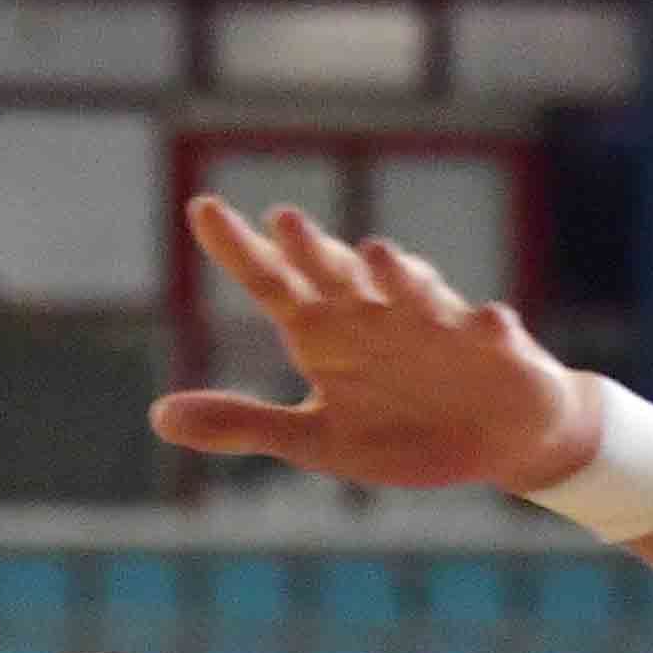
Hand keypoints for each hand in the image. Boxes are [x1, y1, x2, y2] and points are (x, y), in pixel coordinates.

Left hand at [149, 196, 603, 495]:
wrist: (494, 443)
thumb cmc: (400, 431)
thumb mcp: (316, 440)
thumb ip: (243, 423)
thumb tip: (158, 417)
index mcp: (327, 331)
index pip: (273, 282)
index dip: (238, 248)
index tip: (202, 208)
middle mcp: (376, 313)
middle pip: (339, 275)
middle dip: (316, 251)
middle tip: (283, 224)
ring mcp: (436, 326)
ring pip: (414, 291)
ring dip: (398, 274)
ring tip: (378, 258)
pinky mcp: (495, 350)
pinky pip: (491, 334)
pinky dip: (487, 326)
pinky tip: (486, 321)